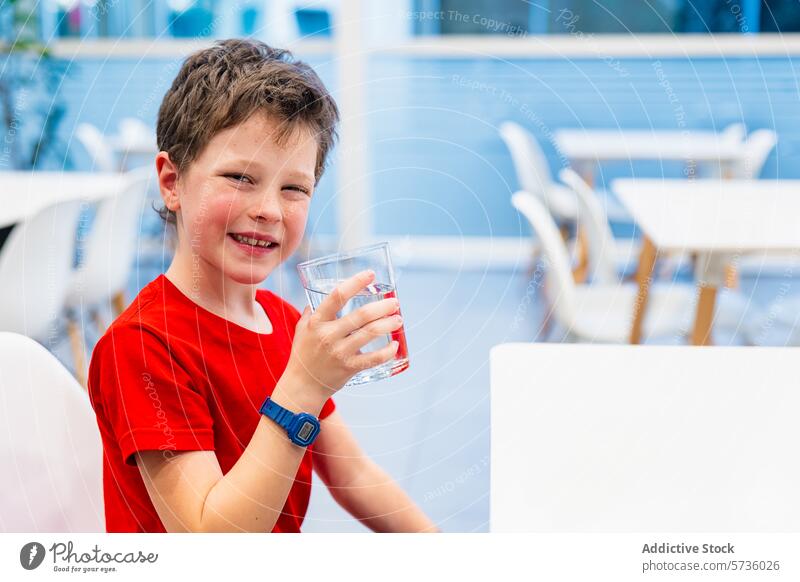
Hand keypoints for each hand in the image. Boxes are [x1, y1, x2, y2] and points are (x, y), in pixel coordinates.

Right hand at [283, 270, 402, 396]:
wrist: (301, 386)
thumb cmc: (302, 356)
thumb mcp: (301, 331)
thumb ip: (309, 315)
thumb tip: (314, 301)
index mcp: (317, 322)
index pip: (338, 296)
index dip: (356, 282)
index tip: (370, 274)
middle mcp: (329, 335)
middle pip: (361, 315)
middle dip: (382, 306)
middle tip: (394, 303)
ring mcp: (340, 352)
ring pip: (370, 333)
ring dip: (388, 324)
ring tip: (398, 319)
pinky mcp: (349, 368)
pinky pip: (373, 358)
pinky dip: (387, 352)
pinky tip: (394, 345)